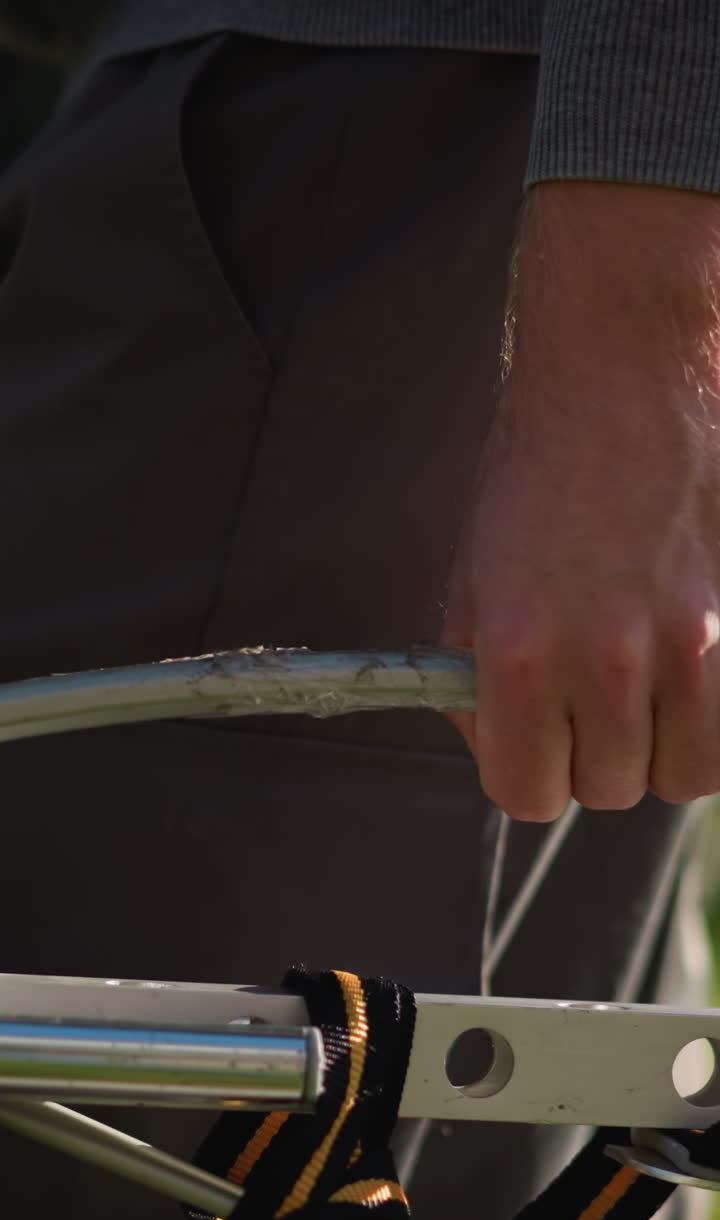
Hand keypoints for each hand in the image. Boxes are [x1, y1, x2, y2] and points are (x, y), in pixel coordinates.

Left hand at [442, 181, 719, 820]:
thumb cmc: (537, 469)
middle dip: (595, 756)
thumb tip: (493, 743)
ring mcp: (690, 640)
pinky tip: (693, 669)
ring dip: (664, 744)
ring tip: (650, 686)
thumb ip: (475, 674)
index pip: (526, 794)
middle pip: (610, 789)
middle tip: (593, 700)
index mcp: (517, 650)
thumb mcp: (473, 573)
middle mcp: (605, 658)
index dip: (530, 775)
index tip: (540, 747)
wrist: (624, 373)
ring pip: (686, 772)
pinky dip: (714, 715)